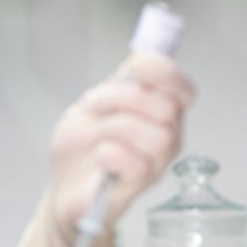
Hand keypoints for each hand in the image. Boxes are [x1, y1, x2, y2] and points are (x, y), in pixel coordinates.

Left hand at [27, 52, 194, 246]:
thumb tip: (141, 59)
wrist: (63, 187)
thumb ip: (120, 84)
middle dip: (124, 99)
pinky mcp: (138, 187)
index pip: (183, 88)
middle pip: (166, 108)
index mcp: (160, 113)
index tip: (136, 66)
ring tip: (101, 137)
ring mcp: (156, 164)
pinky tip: (101, 158)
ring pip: (155, 136)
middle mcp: (167, 138)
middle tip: (100, 110)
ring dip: (115, 128)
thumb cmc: (82, 148)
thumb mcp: (94, 104)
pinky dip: (108, 153)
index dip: (165, 72)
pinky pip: (133, 162)